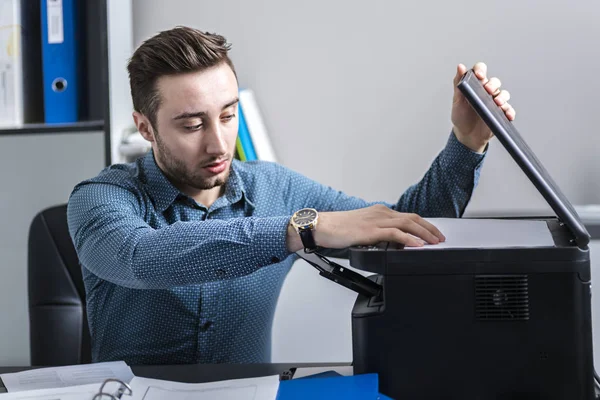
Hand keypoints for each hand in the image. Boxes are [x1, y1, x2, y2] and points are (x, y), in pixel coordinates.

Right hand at [286, 204, 444, 251]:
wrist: (321, 227)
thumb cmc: (337, 229)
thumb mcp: (362, 229)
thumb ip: (377, 234)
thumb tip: (391, 244)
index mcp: (379, 212)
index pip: (407, 216)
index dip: (423, 225)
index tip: (433, 233)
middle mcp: (380, 213)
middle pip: (412, 218)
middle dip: (429, 228)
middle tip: (441, 238)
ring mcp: (376, 220)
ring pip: (407, 224)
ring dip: (424, 233)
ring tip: (435, 242)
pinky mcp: (371, 230)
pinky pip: (395, 234)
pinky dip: (409, 239)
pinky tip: (417, 245)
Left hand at [451, 62, 515, 152]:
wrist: (466, 136)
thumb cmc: (461, 116)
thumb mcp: (457, 101)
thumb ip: (458, 84)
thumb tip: (460, 66)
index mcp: (475, 85)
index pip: (480, 71)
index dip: (481, 70)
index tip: (479, 75)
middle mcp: (487, 92)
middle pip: (495, 82)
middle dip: (492, 84)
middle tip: (487, 90)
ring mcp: (495, 103)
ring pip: (504, 94)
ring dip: (502, 97)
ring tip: (497, 103)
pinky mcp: (501, 114)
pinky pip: (508, 110)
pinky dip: (509, 111)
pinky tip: (507, 114)